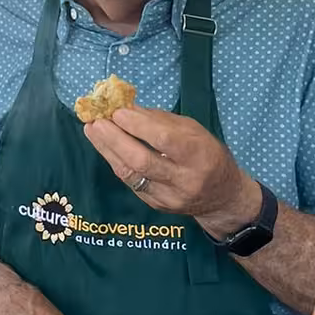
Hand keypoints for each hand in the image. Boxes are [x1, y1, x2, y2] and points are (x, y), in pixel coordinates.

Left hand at [86, 106, 262, 239]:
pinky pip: (131, 182)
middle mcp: (184, 180)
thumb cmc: (208, 155)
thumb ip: (161, 120)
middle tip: (96, 121)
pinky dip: (116, 162)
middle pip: (142, 161)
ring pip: (131, 174)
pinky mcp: (157, 206)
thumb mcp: (194, 131)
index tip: (118, 112)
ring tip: (92, 131)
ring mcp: (169, 197)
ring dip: (107, 150)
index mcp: (200, 156)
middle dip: (115, 139)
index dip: (138, 125)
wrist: (223, 197)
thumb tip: (127, 108)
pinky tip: (106, 148)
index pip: (165, 140)